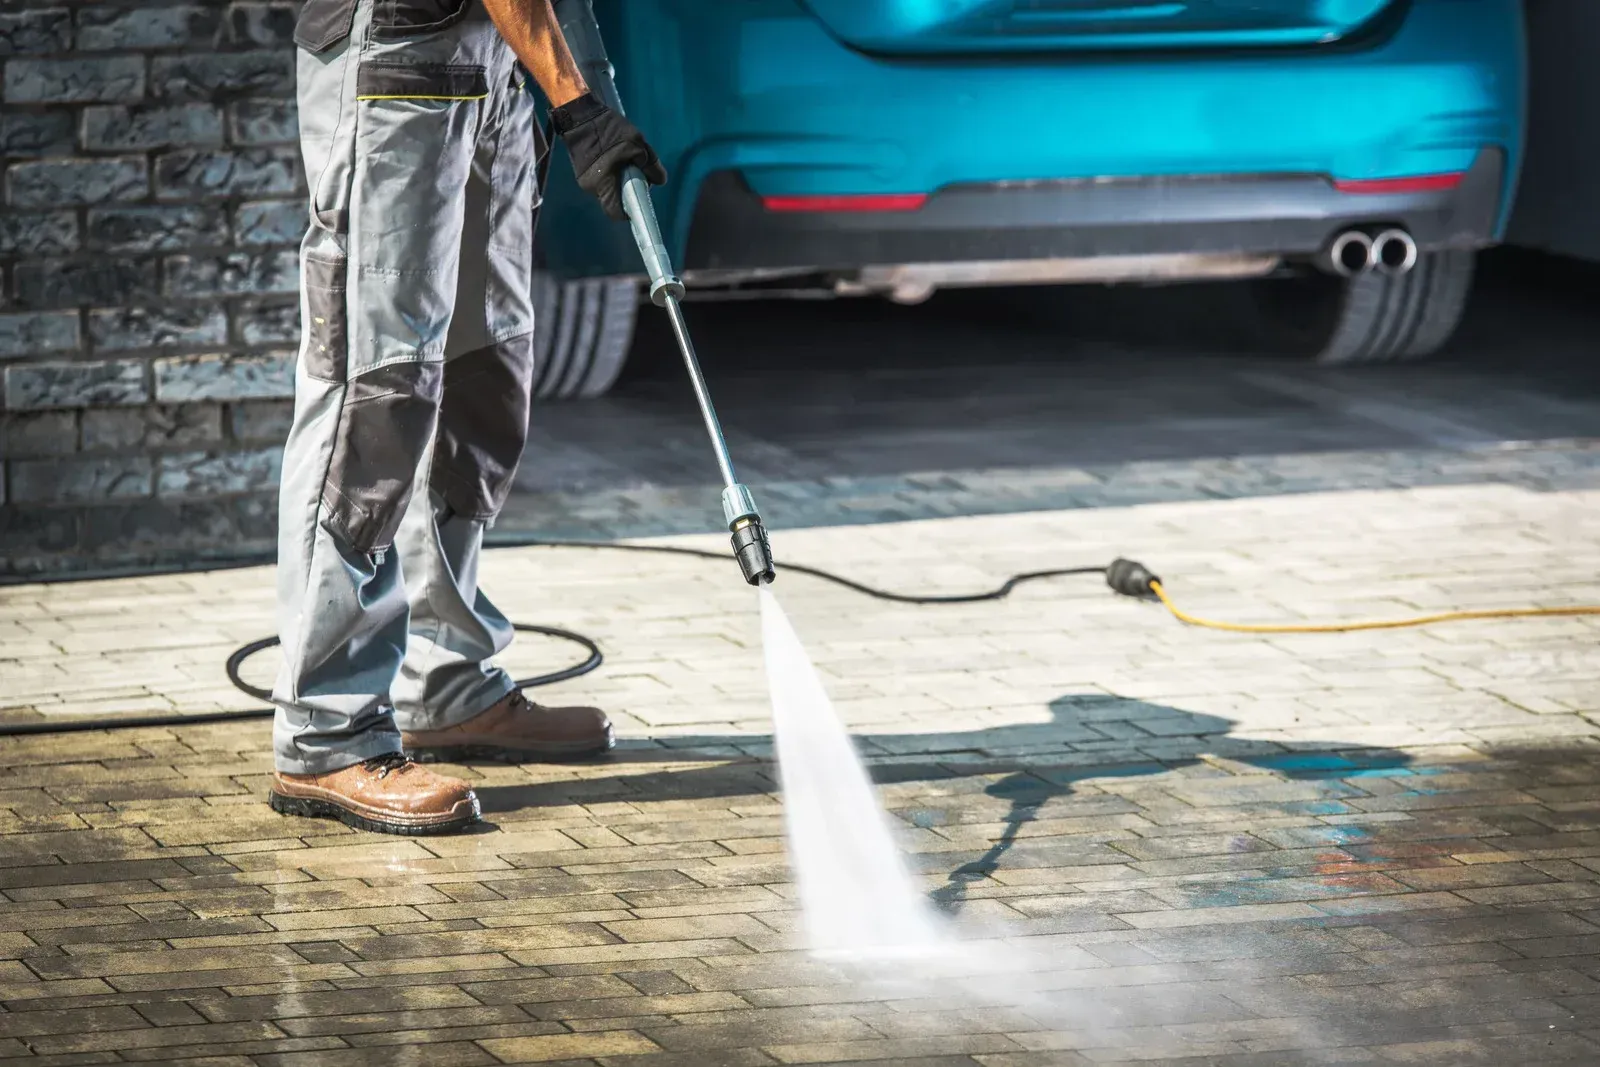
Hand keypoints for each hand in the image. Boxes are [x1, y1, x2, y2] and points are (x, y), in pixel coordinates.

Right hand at [550, 92, 666, 221]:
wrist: (580, 114)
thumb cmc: (609, 130)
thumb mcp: (638, 144)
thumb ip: (651, 166)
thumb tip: (660, 181)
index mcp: (604, 183)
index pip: (615, 212)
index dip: (629, 211)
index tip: (639, 200)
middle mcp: (591, 187)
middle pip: (613, 200)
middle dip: (626, 192)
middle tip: (636, 174)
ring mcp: (583, 180)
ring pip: (607, 189)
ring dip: (618, 181)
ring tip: (624, 161)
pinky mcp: (581, 171)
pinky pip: (600, 180)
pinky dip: (610, 174)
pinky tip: (614, 158)